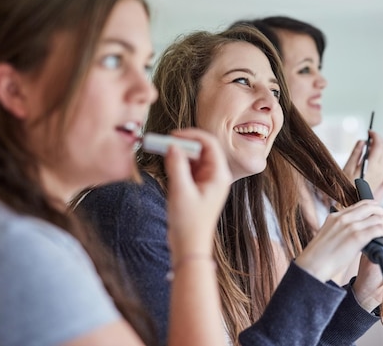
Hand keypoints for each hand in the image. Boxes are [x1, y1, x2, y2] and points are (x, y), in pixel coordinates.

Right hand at [164, 128, 231, 259]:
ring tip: (162, 152)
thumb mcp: (180, 192)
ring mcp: (207, 181)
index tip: (173, 135)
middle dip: (183, 143)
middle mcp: (216, 176)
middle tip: (163, 142)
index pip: (209, 143)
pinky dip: (178, 163)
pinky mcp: (198, 187)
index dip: (191, 135)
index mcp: (219, 175)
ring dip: (179, 153)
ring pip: (194, 158)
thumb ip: (176, 166)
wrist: (190, 246)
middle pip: (201, 149)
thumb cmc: (189, 224)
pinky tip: (167, 164)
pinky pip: (189, 168)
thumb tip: (172, 146)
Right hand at [294, 200, 382, 282]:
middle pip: (372, 207)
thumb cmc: (319, 258)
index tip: (380, 219)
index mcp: (335, 216)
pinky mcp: (356, 237)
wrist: (310, 267)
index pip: (361, 204)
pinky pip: (379, 228)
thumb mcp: (328, 237)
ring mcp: (350, 226)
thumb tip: (352, 234)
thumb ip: (339, 231)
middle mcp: (343, 217)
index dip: (375, 210)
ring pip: (378, 216)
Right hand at [343, 130, 382, 201]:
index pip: (379, 145)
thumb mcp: (348, 167)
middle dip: (378, 140)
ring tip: (368, 147)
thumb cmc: (347, 187)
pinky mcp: (382, 177)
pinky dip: (380, 155)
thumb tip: (362, 141)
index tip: (369, 132)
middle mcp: (380, 169)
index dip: (375, 136)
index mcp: (372, 166)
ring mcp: (382, 174)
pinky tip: (372, 157)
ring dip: (379, 148)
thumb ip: (356, 153)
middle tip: (369, 137)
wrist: (352, 203)